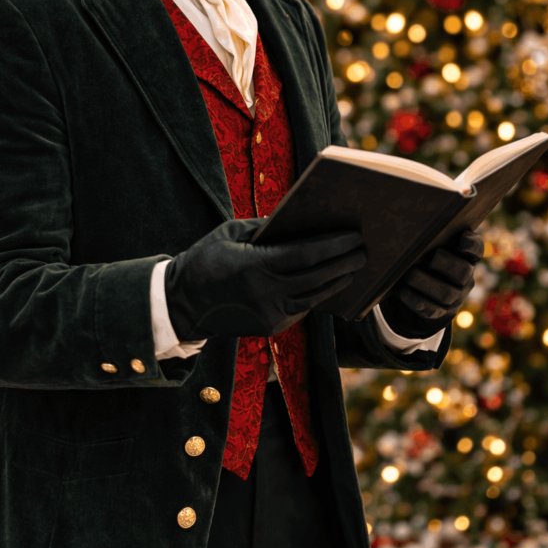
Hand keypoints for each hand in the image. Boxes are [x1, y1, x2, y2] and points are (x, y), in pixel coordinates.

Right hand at [164, 218, 366, 339]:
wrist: (182, 303)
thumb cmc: (204, 259)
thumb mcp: (230, 233)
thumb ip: (263, 226)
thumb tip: (295, 220)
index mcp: (255, 266)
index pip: (304, 255)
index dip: (332, 245)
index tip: (353, 235)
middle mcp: (265, 293)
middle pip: (317, 277)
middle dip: (344, 262)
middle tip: (365, 250)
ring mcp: (269, 313)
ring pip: (314, 297)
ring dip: (338, 281)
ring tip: (356, 266)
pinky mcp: (270, 327)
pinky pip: (302, 308)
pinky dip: (319, 294)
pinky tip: (332, 282)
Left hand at [381, 229, 482, 338]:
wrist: (414, 294)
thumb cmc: (420, 259)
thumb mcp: (425, 247)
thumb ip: (425, 238)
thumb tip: (406, 228)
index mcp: (464, 256)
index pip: (476, 248)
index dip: (471, 244)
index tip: (461, 237)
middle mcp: (464, 277)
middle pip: (464, 272)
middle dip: (447, 264)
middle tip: (431, 259)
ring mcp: (455, 297)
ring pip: (447, 293)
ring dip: (427, 283)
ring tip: (410, 275)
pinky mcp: (441, 314)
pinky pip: (432, 310)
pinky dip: (416, 300)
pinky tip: (403, 292)